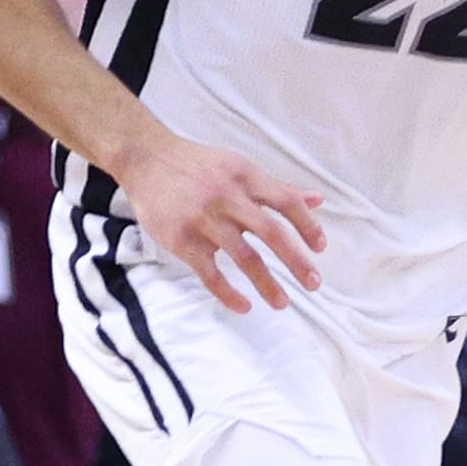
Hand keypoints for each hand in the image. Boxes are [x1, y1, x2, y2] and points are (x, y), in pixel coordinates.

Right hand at [119, 127, 325, 313]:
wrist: (146, 159)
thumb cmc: (198, 166)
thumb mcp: (240, 168)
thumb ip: (278, 188)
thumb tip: (318, 199)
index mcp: (246, 177)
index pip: (287, 201)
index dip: (307, 225)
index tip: (320, 248)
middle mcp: (228, 198)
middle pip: (272, 232)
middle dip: (297, 261)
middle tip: (314, 283)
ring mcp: (204, 220)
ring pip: (244, 257)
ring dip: (267, 284)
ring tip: (282, 303)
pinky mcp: (182, 240)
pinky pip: (209, 274)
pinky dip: (228, 293)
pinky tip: (244, 306)